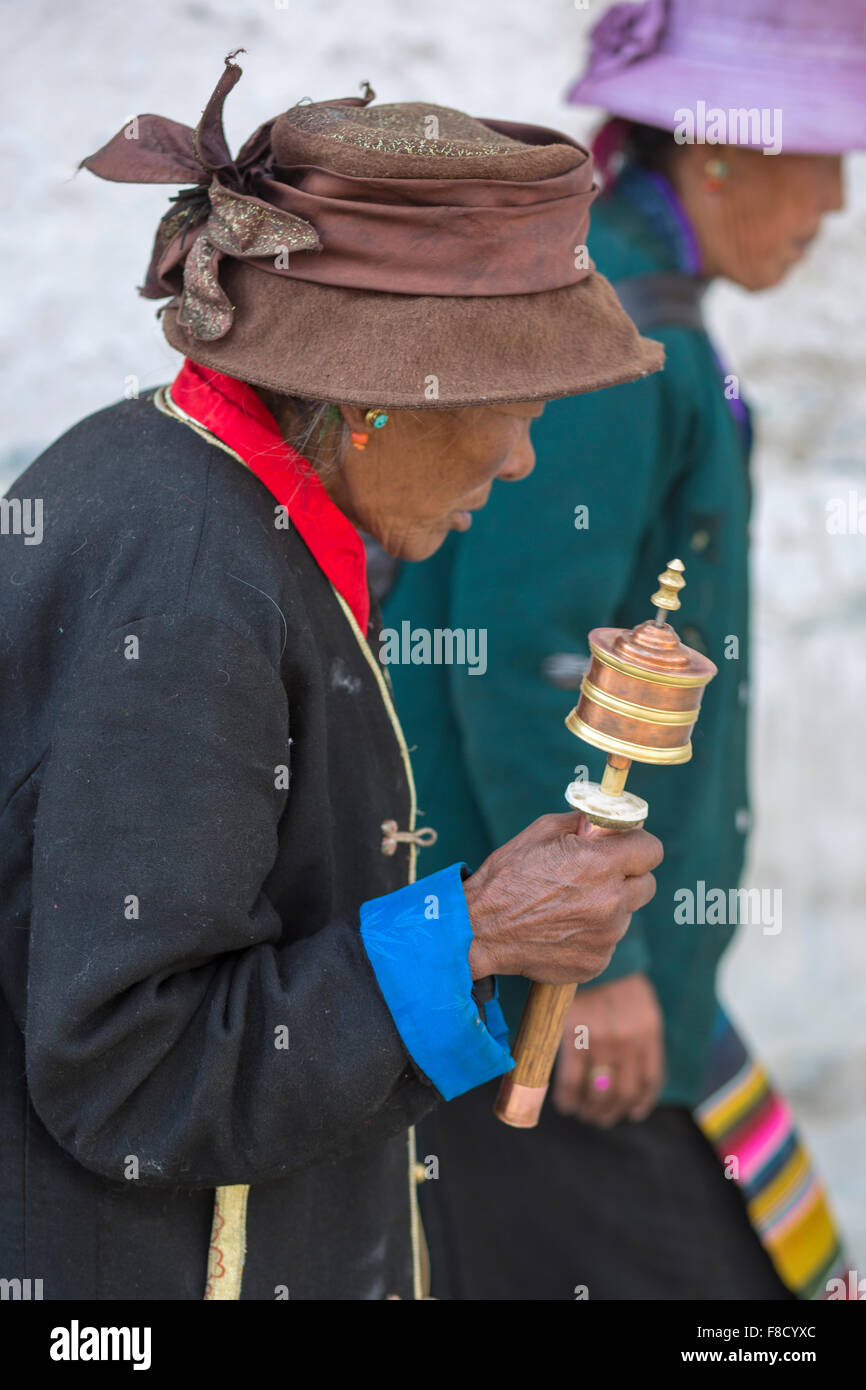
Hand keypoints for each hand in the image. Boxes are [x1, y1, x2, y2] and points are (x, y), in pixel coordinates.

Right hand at [463, 811, 661, 984]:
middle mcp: (611, 903)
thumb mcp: (541, 832)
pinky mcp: (596, 962)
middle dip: (627, 877)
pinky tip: (560, 928)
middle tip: (596, 876)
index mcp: (601, 865)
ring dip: (607, 907)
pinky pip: (606, 942)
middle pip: (646, 885)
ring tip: (566, 906)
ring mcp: (606, 937)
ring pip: (624, 915)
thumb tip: (606, 824)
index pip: (652, 851)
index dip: (638, 846)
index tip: (625, 848)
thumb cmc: (506, 877)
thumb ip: (583, 824)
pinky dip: (590, 934)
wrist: (479, 931)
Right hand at [551, 972, 664, 1125]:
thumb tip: (635, 1073)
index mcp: (649, 1035)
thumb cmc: (617, 982)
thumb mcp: (643, 1008)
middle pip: (623, 1093)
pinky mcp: (575, 1039)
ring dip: (592, 1111)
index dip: (640, 1103)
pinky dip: (569, 1099)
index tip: (631, 1113)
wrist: (591, 958)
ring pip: (599, 1093)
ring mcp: (602, 1043)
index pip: (650, 1081)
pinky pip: (571, 1082)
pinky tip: (566, 1106)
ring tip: (585, 1114)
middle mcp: (629, 1043)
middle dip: (612, 1112)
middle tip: (601, 1118)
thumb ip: (643, 1039)